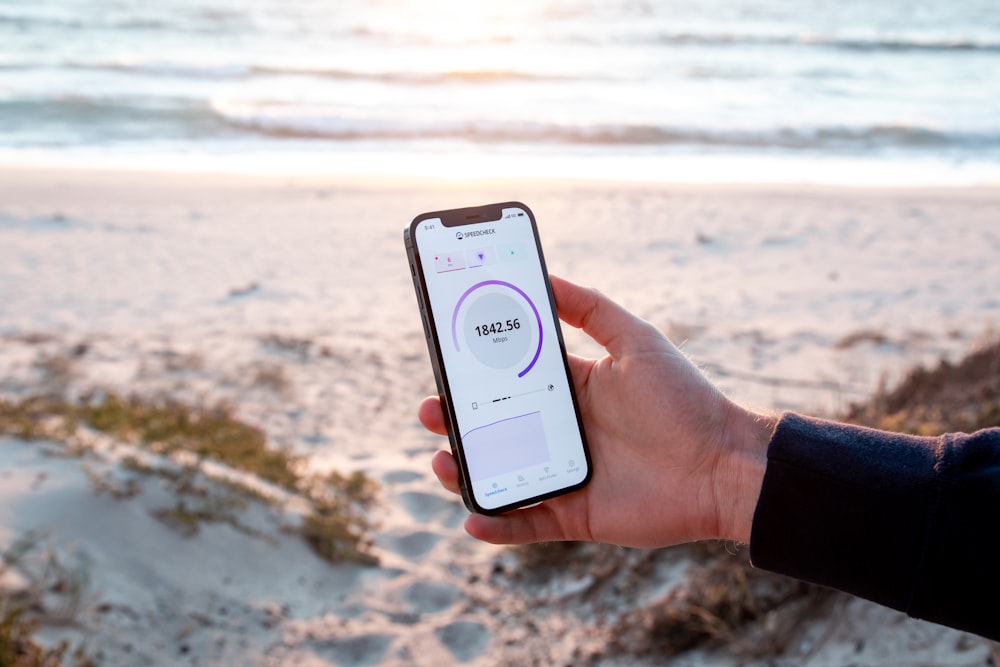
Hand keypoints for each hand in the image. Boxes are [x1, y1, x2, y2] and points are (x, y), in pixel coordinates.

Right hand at [419, 275, 774, 546]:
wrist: (725, 465)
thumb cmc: (684, 399)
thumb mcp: (635, 341)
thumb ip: (590, 308)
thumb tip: (545, 276)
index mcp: (572, 389)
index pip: (510, 379)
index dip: (476, 373)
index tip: (444, 359)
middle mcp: (562, 431)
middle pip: (494, 427)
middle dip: (456, 421)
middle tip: (430, 411)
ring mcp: (565, 474)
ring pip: (500, 474)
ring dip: (465, 472)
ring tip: (444, 462)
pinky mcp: (575, 515)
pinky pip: (526, 522)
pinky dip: (496, 524)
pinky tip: (472, 518)